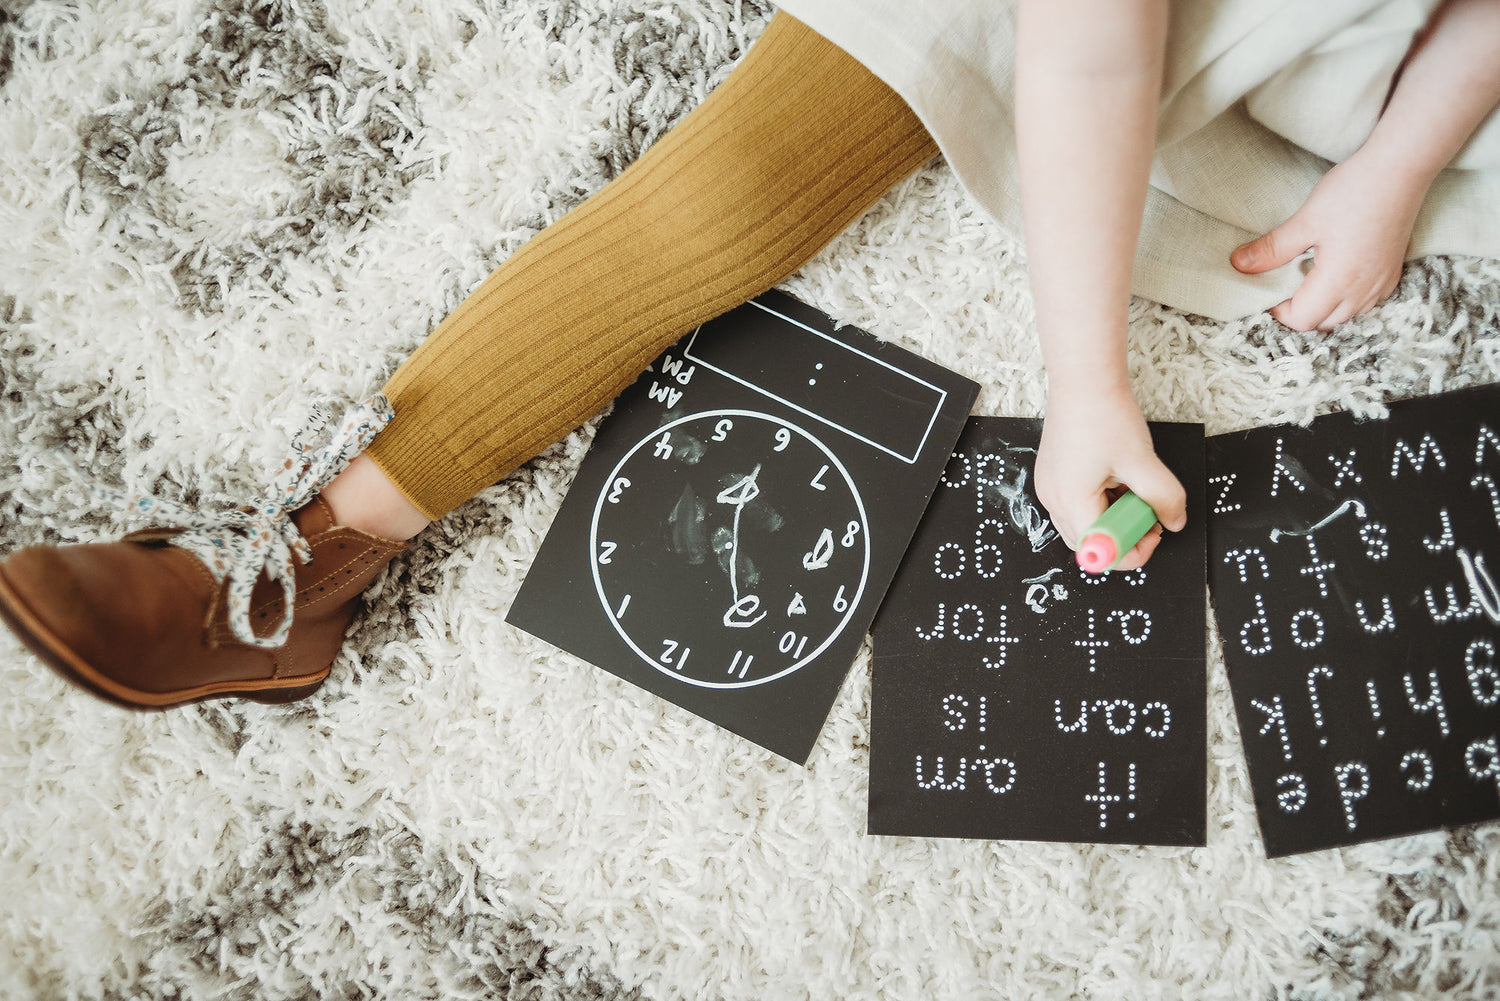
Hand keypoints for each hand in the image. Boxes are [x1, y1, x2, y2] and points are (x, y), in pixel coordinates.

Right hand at [1035, 380, 1186, 570]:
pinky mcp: (1054, 477)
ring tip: (1133, 486)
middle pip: (1091, 543)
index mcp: (1071, 501)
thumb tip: (1175, 521)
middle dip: (1124, 534)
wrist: (1083, 378)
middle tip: (1148, 510)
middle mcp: (1052, 500)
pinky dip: (1102, 501)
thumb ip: (1163, 497)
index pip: (1104, 552)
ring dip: (1114, 516)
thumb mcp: (1142, 460)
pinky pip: (1078, 505)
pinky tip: (1117, 477)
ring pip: (1086, 524)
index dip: (1135, 549)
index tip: (1156, 530)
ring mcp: (1050, 489)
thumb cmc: (1104, 414)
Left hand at [1230, 151, 1425, 331]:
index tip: (1269, 288)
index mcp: (1339, 281)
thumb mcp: (1305, 221)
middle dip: (1299, 312)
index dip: (1279, 310)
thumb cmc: (1353, 191)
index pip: (1302, 320)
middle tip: (1284, 285)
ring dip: (1323, 308)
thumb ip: (1272, 249)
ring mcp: (1382, 283)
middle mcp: (1364, 290)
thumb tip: (1239, 265)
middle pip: (1323, 323)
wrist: (1400, 168)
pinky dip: (1346, 299)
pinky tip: (1335, 275)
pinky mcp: (1392, 272)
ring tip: (1308, 279)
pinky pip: (1365, 302)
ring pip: (1346, 316)